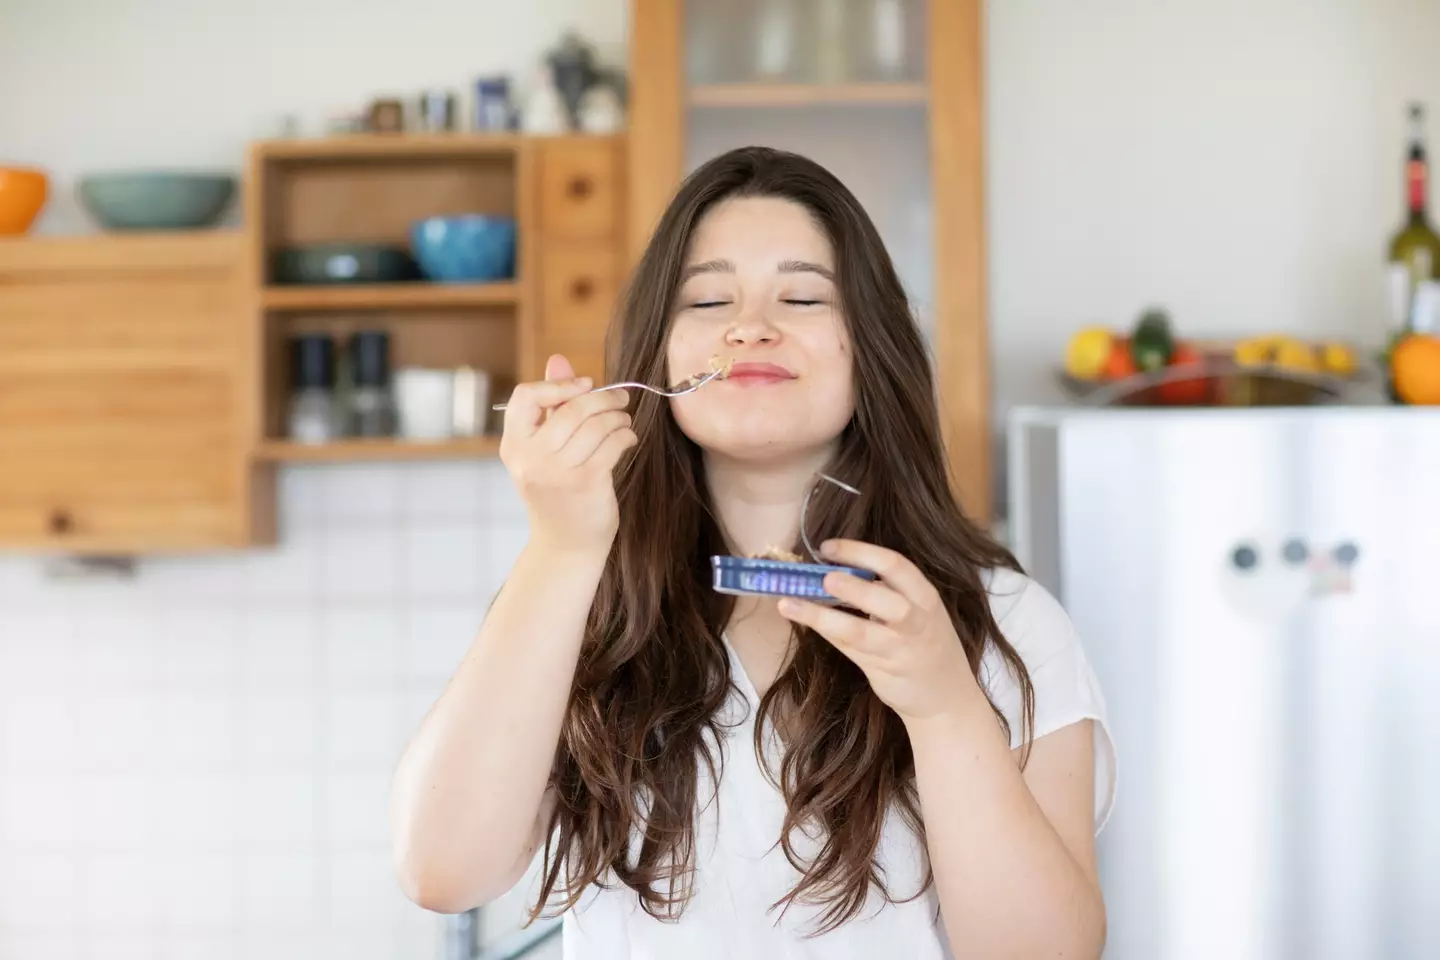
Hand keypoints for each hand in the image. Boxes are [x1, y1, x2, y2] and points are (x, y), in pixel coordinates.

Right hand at [499, 354, 637, 554]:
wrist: (566, 545)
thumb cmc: (557, 492)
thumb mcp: (544, 450)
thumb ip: (550, 405)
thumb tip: (558, 359)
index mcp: (513, 446)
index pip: (526, 397)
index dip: (559, 385)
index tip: (585, 385)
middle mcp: (530, 459)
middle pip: (572, 408)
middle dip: (603, 398)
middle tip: (621, 399)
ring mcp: (556, 473)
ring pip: (596, 425)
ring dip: (618, 418)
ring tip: (624, 422)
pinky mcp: (585, 484)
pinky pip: (612, 444)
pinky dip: (625, 436)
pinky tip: (628, 440)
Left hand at [776, 539, 981, 724]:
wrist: (948, 697)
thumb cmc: (927, 644)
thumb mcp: (919, 611)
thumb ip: (885, 593)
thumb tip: (835, 568)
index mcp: (925, 596)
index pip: (896, 566)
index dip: (860, 552)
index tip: (827, 547)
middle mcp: (915, 622)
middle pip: (884, 601)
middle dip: (852, 586)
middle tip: (822, 575)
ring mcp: (899, 650)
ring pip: (858, 631)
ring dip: (821, 617)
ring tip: (789, 603)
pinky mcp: (883, 672)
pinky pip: (848, 648)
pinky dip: (825, 632)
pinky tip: (804, 620)